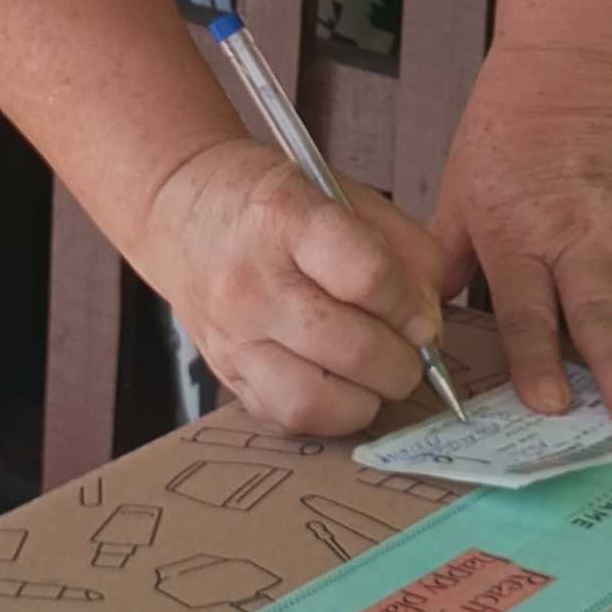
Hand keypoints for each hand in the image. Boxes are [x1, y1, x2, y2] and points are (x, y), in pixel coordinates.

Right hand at [137, 137, 448, 441]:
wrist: (179, 209)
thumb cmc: (270, 200)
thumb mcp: (344, 192)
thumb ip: (405, 247)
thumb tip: (431, 319)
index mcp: (285, 218)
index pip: (368, 276)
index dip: (412, 305)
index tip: (423, 315)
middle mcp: (251, 282)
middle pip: (352, 348)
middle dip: (402, 361)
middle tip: (408, 350)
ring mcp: (231, 336)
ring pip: (314, 401)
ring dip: (364, 398)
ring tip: (373, 374)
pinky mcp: (224, 374)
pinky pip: (285, 419)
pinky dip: (326, 412)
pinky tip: (337, 382)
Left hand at [432, 41, 611, 427]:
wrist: (567, 63)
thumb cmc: (506, 133)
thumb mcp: (457, 194)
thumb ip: (442, 262)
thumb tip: (415, 324)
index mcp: (519, 240)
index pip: (526, 310)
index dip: (536, 358)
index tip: (551, 405)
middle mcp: (579, 238)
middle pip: (601, 311)